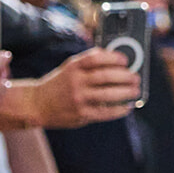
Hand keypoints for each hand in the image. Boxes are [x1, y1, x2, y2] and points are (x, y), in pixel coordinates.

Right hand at [25, 49, 141, 127]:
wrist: (37, 104)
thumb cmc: (59, 84)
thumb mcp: (69, 68)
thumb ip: (89, 63)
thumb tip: (117, 61)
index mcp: (73, 67)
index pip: (96, 58)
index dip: (114, 58)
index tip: (125, 61)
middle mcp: (75, 81)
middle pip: (105, 76)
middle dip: (125, 76)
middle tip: (136, 78)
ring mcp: (78, 98)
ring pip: (108, 94)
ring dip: (126, 92)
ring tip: (135, 91)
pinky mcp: (81, 114)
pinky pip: (105, 112)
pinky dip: (119, 110)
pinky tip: (126, 107)